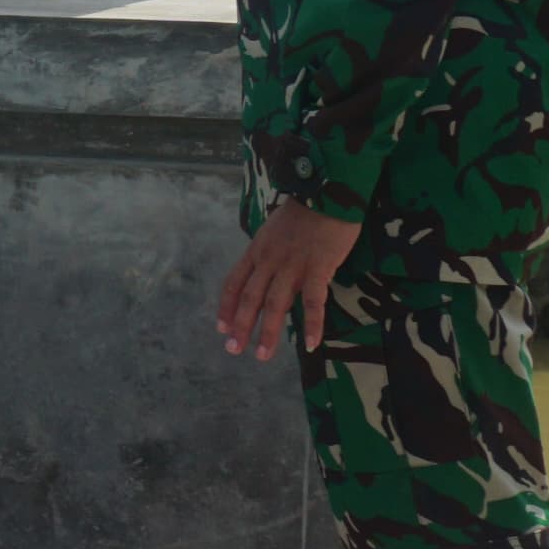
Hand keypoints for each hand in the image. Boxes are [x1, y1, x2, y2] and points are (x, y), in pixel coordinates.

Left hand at [217, 199, 361, 359]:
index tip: (221, 329)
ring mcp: (292, 265)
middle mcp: (269, 260)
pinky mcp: (318, 268)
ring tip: (262, 355)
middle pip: (250, 298)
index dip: (226, 307)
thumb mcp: (274, 232)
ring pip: (275, 304)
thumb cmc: (304, 213)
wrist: (326, 193)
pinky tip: (312, 344)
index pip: (234, 282)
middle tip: (234, 350)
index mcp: (257, 251)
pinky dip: (312, 324)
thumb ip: (268, 255)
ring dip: (268, 332)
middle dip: (241, 326)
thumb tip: (266, 278)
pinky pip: (313, 301)